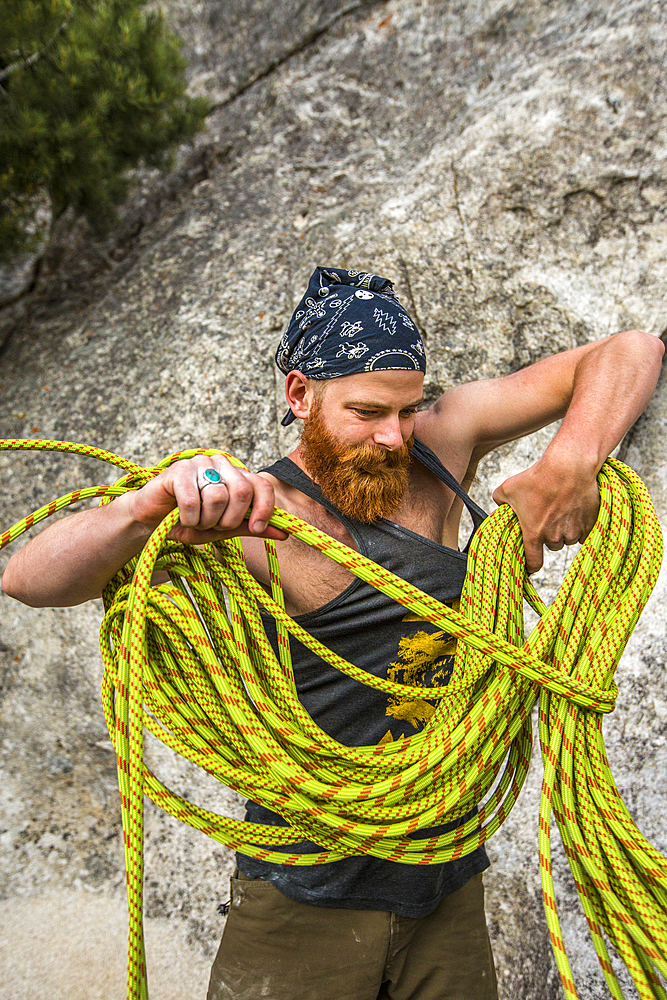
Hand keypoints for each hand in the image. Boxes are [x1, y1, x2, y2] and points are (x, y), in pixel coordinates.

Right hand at [127, 455, 287, 544]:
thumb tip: (285, 533)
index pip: (263, 485)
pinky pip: (193, 500)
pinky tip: (180, 517)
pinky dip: (189, 517)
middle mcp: (222, 464)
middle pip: (242, 491)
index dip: (264, 508)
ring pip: (218, 497)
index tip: (255, 528)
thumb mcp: (224, 529)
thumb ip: (252, 527)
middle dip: (229, 519)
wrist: (152, 521)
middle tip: (213, 526)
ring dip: (205, 520)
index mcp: (237, 475)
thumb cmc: (189, 522)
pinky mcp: (179, 469)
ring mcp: (200, 463)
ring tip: (194, 520)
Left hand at [492, 454, 599, 573]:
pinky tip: (576, 511)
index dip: (531, 565)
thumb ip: (499, 500)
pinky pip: (585, 533)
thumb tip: (499, 504)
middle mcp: (554, 537)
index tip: (531, 565)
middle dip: (549, 536)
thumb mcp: (508, 488)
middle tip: (547, 517)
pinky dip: (581, 526)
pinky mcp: (590, 524)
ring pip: (569, 538)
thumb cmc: (538, 477)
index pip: (533, 563)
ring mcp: (574, 531)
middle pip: (552, 545)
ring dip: (566, 530)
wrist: (568, 467)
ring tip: (562, 509)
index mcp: (534, 534)